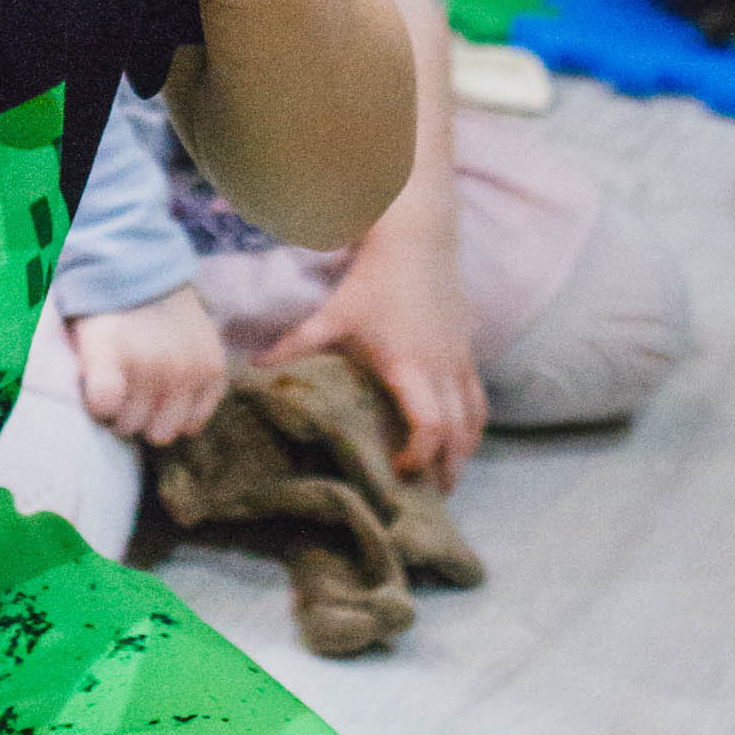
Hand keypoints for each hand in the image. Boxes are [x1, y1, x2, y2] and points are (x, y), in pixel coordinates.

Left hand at [70, 283, 229, 446]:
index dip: (97, 407)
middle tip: (124, 393)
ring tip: (148, 396)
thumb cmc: (109, 315)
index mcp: (113, 348)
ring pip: (164, 432)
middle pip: (130, 425)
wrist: (152, 277)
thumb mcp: (84, 336)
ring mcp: (189, 370)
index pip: (104, 403)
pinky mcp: (215, 374)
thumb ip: (85, 375)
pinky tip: (173, 394)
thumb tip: (99, 412)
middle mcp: (155, 362)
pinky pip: (195, 423)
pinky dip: (183, 414)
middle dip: (123, 415)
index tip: (98, 395)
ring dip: (154, 418)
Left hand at [267, 221, 487, 488]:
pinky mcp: (468, 349)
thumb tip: (255, 367)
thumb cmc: (374, 278)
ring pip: (476, 418)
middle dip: (448, 468)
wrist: (418, 239)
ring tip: (448, 474)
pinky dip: (472, 423)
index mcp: (410, 366)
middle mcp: (442, 368)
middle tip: (430, 496)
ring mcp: (460, 359)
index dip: (420, 454)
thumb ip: (296, 343)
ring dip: (465, 450)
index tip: (400, 469)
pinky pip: (479, 397)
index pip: (430, 425)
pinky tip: (459, 436)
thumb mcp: (333, 314)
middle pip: (460, 433)